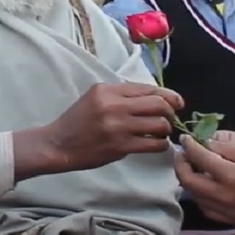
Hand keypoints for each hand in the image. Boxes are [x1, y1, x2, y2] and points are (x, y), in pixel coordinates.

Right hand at [20, 83, 183, 177]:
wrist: (58, 144)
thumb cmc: (77, 121)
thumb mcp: (95, 98)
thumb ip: (121, 95)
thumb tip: (153, 98)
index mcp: (108, 90)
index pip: (148, 88)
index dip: (168, 95)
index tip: (177, 102)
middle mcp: (114, 105)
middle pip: (158, 103)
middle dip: (171, 111)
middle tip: (171, 118)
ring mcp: (118, 126)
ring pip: (159, 124)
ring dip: (166, 129)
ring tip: (162, 133)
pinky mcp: (120, 146)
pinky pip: (152, 144)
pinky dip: (160, 144)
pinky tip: (157, 144)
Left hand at [174, 135, 234, 226]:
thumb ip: (230, 148)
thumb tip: (207, 143)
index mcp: (232, 177)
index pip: (201, 159)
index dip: (190, 147)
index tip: (185, 139)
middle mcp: (224, 197)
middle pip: (190, 182)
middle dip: (181, 166)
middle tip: (182, 154)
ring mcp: (227, 211)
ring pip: (196, 198)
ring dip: (189, 182)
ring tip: (191, 168)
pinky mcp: (232, 221)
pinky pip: (207, 210)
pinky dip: (200, 197)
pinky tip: (204, 188)